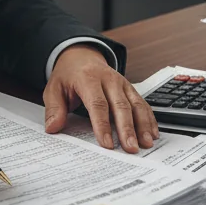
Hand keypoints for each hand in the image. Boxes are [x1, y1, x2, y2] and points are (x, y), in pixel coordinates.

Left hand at [43, 45, 158, 152]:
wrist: (81, 56)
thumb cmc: (68, 76)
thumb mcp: (54, 88)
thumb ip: (54, 108)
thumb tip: (53, 127)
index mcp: (88, 79)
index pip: (97, 104)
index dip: (102, 125)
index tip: (107, 143)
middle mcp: (108, 79)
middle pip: (120, 105)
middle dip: (127, 128)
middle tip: (130, 148)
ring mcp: (122, 83)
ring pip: (135, 104)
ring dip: (142, 125)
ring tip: (145, 144)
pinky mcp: (130, 88)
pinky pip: (142, 103)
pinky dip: (149, 118)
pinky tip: (152, 133)